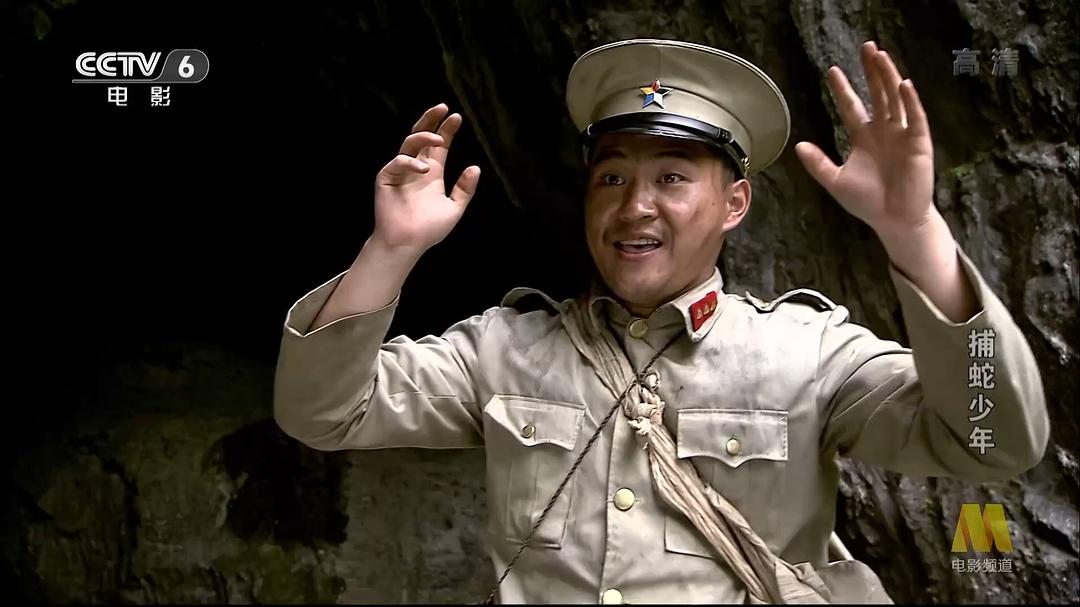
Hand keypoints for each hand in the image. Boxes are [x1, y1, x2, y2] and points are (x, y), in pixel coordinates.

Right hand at [372, 103, 480, 253]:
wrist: (408, 244)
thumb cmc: (428, 230)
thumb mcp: (454, 208)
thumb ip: (465, 189)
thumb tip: (476, 167)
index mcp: (431, 173)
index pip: (440, 145)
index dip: (447, 130)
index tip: (457, 117)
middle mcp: (416, 168)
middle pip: (422, 136)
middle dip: (431, 120)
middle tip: (442, 108)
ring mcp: (400, 172)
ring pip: (409, 143)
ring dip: (424, 136)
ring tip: (439, 139)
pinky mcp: (387, 178)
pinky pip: (397, 162)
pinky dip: (410, 162)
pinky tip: (424, 169)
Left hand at [794, 41, 934, 235]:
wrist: (894, 220)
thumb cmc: (868, 202)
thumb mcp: (836, 181)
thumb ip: (818, 164)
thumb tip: (798, 145)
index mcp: (864, 137)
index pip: (851, 106)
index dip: (843, 89)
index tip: (832, 71)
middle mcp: (884, 131)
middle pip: (877, 94)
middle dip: (871, 71)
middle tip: (865, 48)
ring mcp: (902, 135)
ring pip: (895, 99)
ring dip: (889, 77)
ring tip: (881, 56)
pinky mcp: (918, 143)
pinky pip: (915, 118)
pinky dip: (910, 101)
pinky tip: (903, 84)